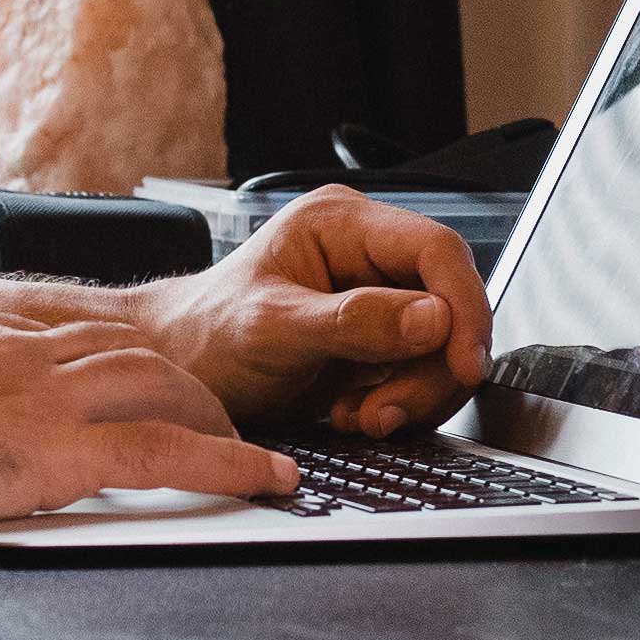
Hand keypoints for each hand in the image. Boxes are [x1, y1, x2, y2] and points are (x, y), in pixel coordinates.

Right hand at [0, 293, 297, 542]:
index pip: (69, 331)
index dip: (116, 356)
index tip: (138, 376)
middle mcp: (18, 347)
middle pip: (127, 349)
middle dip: (179, 381)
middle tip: (209, 414)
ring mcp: (41, 394)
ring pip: (162, 386)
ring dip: (213, 417)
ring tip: (244, 447)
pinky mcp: (54, 450)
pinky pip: (166, 451)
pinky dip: (228, 464)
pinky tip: (262, 479)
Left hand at [142, 185, 492, 435]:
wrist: (177, 374)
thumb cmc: (204, 335)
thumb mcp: (271, 328)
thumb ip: (350, 322)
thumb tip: (430, 319)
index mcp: (343, 225)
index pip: (436, 249)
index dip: (463, 305)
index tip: (463, 362)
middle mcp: (368, 256)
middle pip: (450, 304)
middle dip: (431, 367)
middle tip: (387, 409)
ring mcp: (377, 301)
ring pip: (444, 346)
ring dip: (415, 393)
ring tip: (361, 415)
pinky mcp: (378, 345)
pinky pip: (424, 374)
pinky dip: (402, 405)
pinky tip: (356, 413)